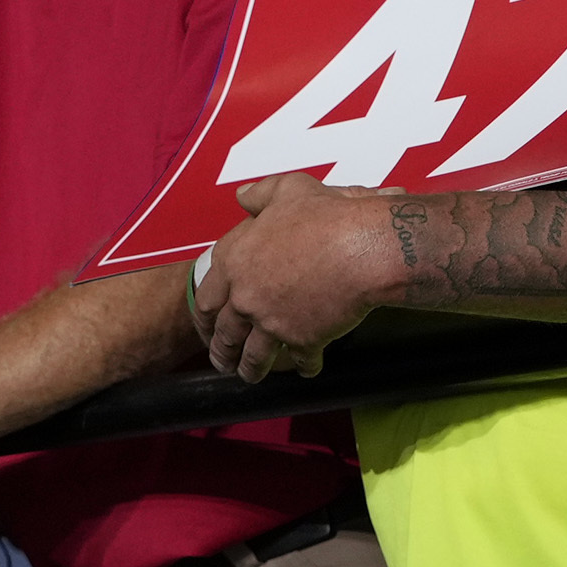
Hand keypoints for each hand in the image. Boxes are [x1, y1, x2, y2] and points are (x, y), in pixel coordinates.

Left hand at [190, 176, 387, 385]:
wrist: (363, 248)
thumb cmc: (327, 217)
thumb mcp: (288, 190)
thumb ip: (260, 194)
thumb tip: (244, 196)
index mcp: (235, 261)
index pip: (206, 298)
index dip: (204, 318)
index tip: (207, 328)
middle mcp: (246, 296)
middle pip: (225, 334)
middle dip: (222, 352)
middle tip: (223, 361)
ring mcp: (271, 322)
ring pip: (254, 356)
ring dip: (251, 370)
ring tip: (251, 376)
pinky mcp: (302, 339)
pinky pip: (299, 361)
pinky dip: (304, 367)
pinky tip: (307, 369)